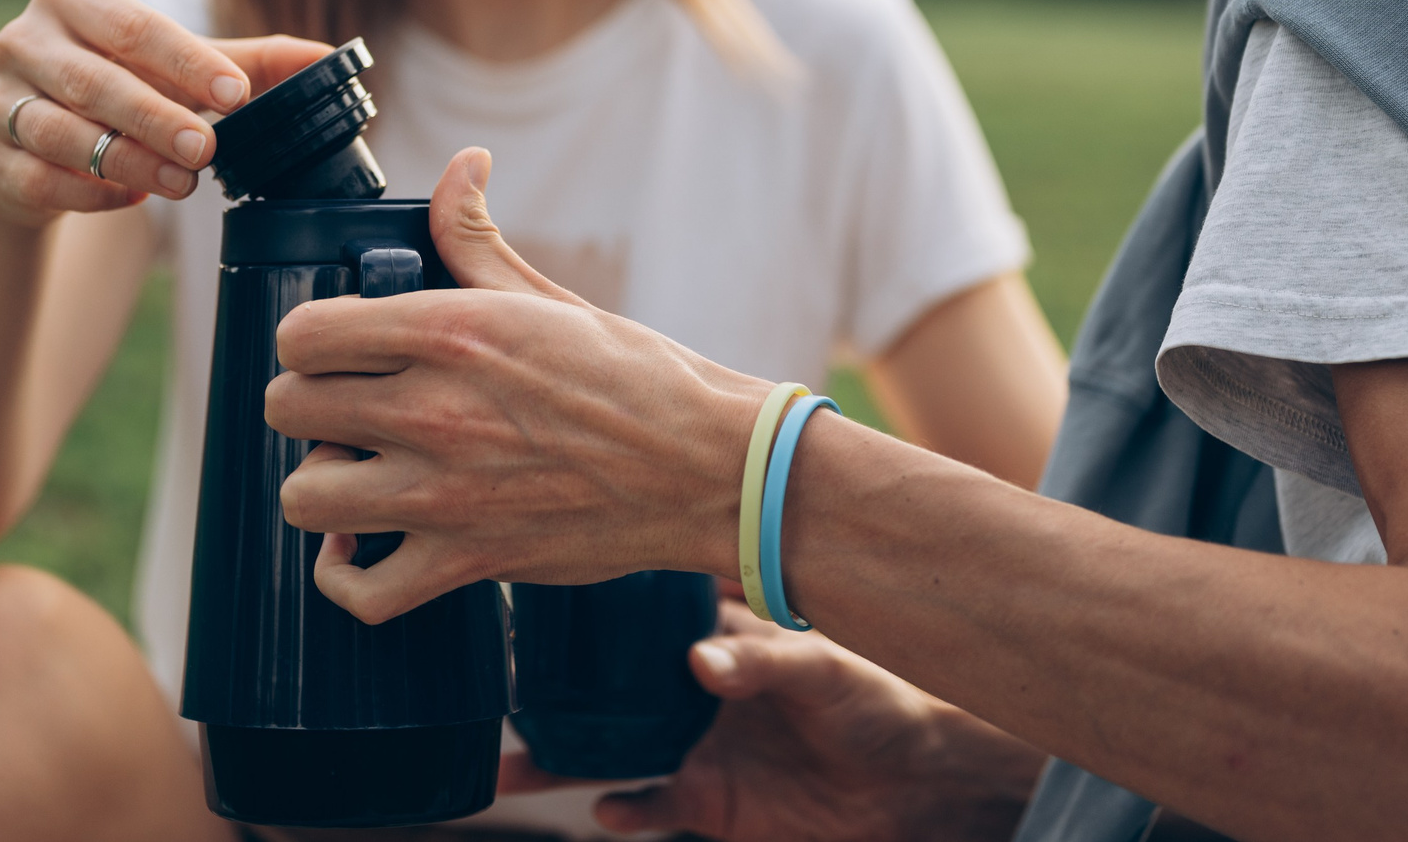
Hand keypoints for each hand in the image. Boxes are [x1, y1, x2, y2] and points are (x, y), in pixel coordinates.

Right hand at [0, 0, 329, 226]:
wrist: (36, 139)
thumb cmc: (121, 84)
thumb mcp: (179, 67)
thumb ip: (249, 61)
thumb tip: (333, 59)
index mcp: (72, 0)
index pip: (131, 26)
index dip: (185, 62)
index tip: (236, 94)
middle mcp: (24, 42)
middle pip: (94, 81)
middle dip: (156, 118)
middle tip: (208, 149)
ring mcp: (1, 103)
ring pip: (62, 134)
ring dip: (127, 161)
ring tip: (182, 182)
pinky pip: (40, 180)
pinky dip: (89, 193)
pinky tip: (130, 199)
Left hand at [268, 149, 772, 620]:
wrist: (708, 469)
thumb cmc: (637, 378)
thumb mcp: (548, 297)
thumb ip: (477, 238)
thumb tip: (462, 166)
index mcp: (452, 332)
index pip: (303, 333)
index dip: (308, 339)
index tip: (336, 348)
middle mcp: (435, 411)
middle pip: (287, 407)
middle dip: (308, 402)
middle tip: (349, 406)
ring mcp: (445, 495)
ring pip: (304, 495)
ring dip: (320, 482)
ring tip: (358, 468)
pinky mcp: (467, 562)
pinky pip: (360, 591)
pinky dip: (342, 575)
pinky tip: (357, 545)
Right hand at [502, 603, 1043, 841]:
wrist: (912, 782)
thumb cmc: (873, 699)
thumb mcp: (821, 667)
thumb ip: (762, 661)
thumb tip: (701, 661)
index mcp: (713, 635)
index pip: (641, 615)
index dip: (591, 609)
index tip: (534, 596)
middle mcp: (689, 688)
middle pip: (603, 688)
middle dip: (549, 690)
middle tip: (495, 688)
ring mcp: (693, 746)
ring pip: (606, 752)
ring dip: (558, 761)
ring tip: (506, 767)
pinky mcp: (706, 802)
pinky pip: (646, 807)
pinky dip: (623, 811)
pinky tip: (606, 812)